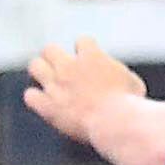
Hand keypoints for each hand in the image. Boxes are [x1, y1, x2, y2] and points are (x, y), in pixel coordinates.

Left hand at [21, 37, 146, 145]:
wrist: (116, 123)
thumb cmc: (130, 105)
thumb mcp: (134, 83)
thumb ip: (119, 75)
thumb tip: (118, 78)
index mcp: (91, 55)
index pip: (82, 41)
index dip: (86, 53)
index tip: (92, 66)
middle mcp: (69, 66)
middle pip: (50, 49)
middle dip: (56, 60)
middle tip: (65, 75)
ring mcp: (56, 85)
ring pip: (35, 66)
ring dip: (42, 74)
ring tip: (53, 87)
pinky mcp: (48, 106)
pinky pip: (30, 96)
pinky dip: (36, 99)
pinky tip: (47, 106)